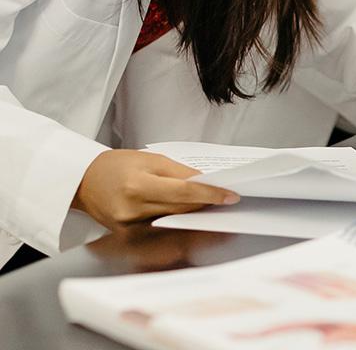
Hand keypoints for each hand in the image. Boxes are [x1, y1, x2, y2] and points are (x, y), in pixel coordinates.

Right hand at [72, 150, 239, 230]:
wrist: (84, 182)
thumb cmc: (115, 166)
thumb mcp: (150, 159)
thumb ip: (180, 173)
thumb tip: (206, 183)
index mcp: (137, 186)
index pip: (183, 193)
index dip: (210, 195)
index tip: (230, 196)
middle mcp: (132, 210)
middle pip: (181, 210)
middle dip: (206, 206)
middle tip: (229, 203)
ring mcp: (128, 228)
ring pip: (174, 223)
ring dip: (195, 217)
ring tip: (215, 212)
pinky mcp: (128, 237)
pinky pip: (160, 232)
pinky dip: (178, 226)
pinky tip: (192, 222)